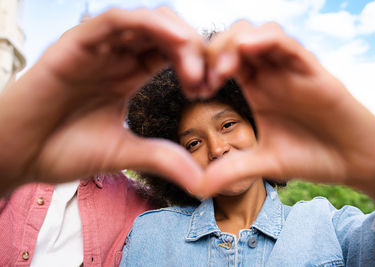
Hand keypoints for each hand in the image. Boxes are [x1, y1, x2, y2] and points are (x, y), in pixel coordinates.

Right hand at [0, 7, 204, 193]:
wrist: (18, 157)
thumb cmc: (63, 152)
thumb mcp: (123, 153)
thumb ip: (162, 158)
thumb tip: (202, 182)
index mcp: (127, 77)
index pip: (170, 56)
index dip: (196, 66)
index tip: (207, 89)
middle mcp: (115, 58)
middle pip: (164, 35)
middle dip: (192, 50)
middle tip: (206, 78)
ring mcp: (96, 50)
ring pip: (144, 22)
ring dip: (175, 35)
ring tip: (194, 62)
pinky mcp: (75, 45)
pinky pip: (113, 21)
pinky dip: (145, 23)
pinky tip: (173, 39)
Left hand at [204, 21, 374, 195]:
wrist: (353, 163)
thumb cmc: (312, 157)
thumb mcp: (264, 164)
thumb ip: (232, 170)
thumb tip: (197, 187)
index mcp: (256, 89)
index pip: (223, 61)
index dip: (202, 68)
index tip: (195, 90)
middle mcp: (271, 75)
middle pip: (235, 40)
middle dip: (211, 52)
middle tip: (203, 80)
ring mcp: (291, 70)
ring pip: (258, 34)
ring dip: (233, 44)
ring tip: (221, 72)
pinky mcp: (313, 71)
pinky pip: (286, 44)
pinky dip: (264, 40)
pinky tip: (246, 50)